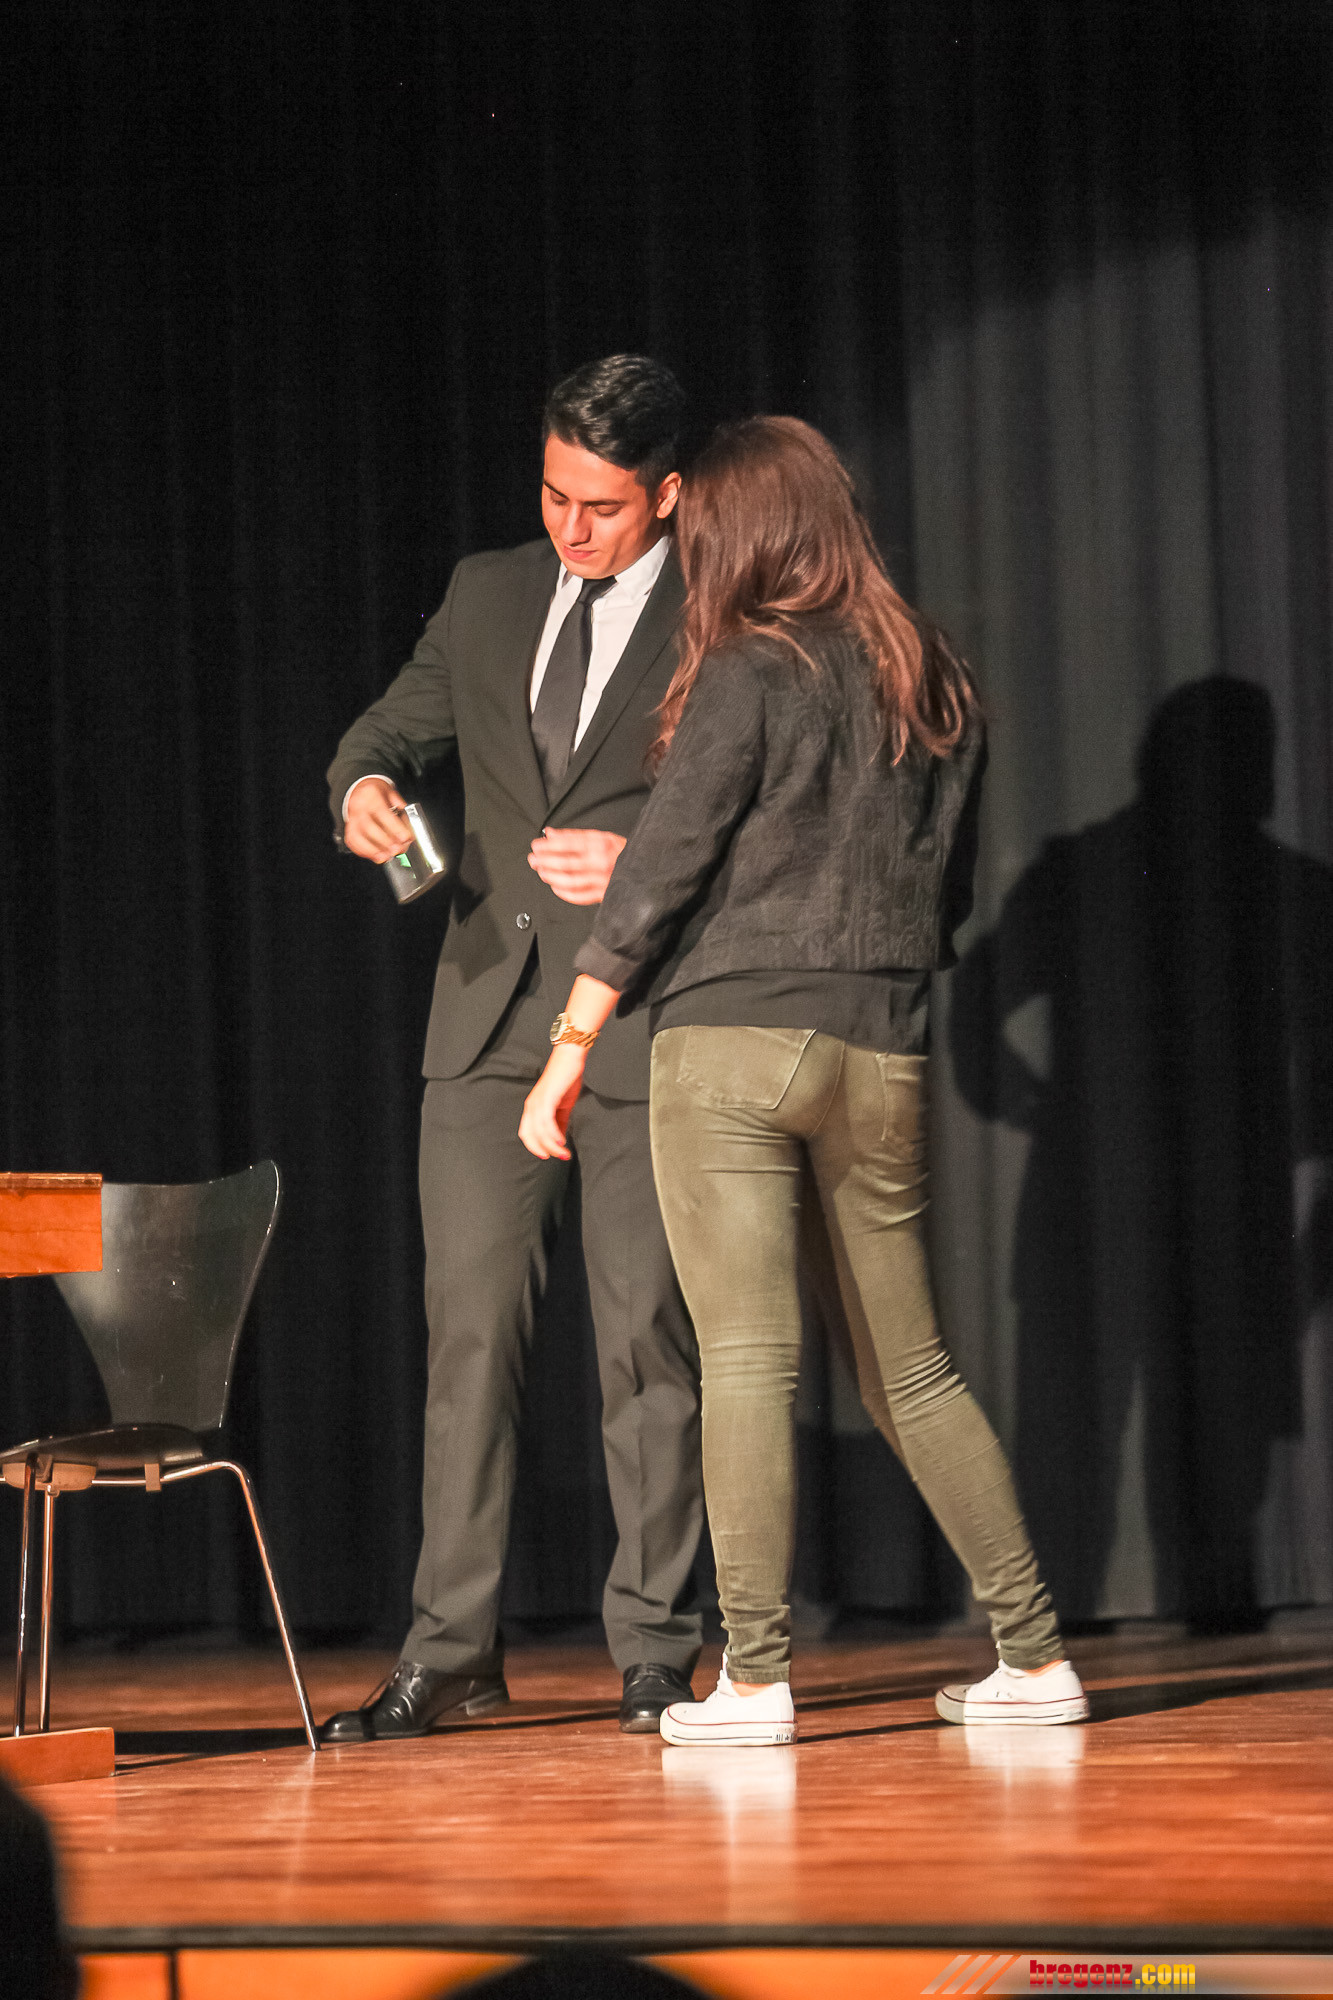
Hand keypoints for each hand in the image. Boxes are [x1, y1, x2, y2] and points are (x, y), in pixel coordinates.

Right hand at [343, 778, 413, 862]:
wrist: (359, 789)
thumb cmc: (376, 792)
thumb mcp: (391, 793)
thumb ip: (401, 808)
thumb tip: (409, 825)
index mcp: (371, 795)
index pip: (382, 812)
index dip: (394, 827)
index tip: (406, 838)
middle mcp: (358, 807)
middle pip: (369, 827)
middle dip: (385, 842)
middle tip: (397, 849)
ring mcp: (351, 818)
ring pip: (357, 837)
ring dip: (373, 850)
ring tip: (386, 856)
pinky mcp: (348, 828)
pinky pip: (353, 842)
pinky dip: (364, 852)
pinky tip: (375, 856)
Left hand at [519, 1045, 588, 1160]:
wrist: (571, 1057)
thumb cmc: (567, 1078)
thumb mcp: (564, 1105)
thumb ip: (560, 1122)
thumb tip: (560, 1140)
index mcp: (533, 1107)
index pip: (526, 1133)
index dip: (535, 1147)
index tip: (549, 1156)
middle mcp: (531, 1105)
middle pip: (529, 1135)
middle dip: (543, 1150)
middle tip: (559, 1157)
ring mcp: (538, 1101)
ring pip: (540, 1131)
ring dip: (552, 1146)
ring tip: (564, 1152)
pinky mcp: (547, 1098)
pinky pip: (547, 1122)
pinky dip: (554, 1135)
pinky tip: (562, 1141)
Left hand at [527, 827, 626, 904]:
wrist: (645, 868)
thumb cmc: (622, 852)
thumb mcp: (601, 837)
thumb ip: (574, 835)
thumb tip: (550, 833)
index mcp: (600, 844)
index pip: (568, 843)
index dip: (548, 845)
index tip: (536, 845)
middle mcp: (601, 861)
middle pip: (565, 862)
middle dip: (545, 860)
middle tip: (533, 858)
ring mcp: (602, 880)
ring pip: (569, 880)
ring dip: (551, 876)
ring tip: (541, 871)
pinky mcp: (603, 895)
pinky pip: (578, 896)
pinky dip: (563, 892)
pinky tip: (555, 886)